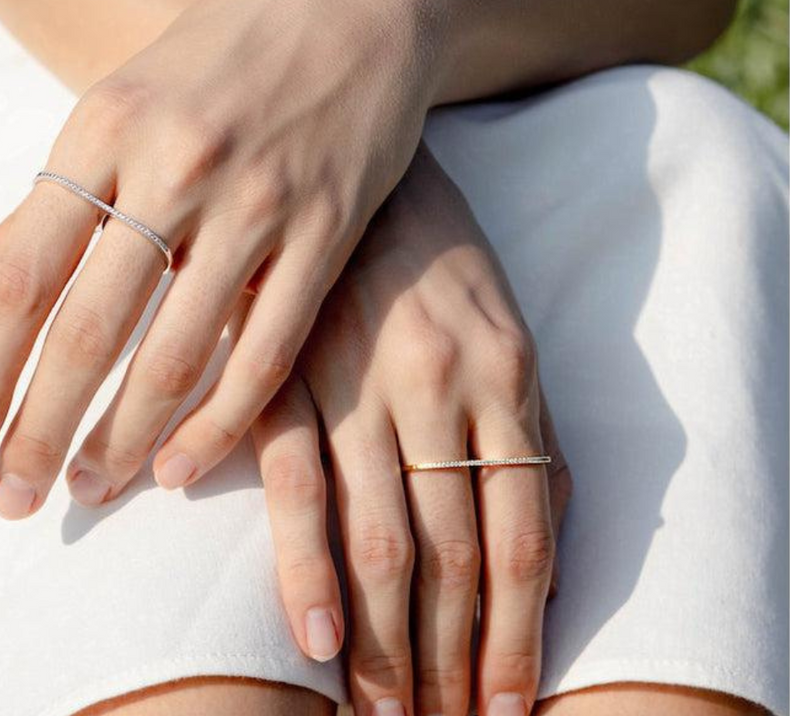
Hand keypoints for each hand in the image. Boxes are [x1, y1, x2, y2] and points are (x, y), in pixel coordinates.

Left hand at [0, 0, 448, 517]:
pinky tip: (184, 462)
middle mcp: (175, 163)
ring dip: (126, 434)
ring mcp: (258, 196)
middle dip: (40, 426)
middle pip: (91, 325)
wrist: (353, 0)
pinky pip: (269, 342)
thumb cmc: (226, 57)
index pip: (22, 273)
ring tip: (89, 489)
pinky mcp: (329, 226)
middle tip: (12, 500)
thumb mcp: (119, 106)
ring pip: (179, 347)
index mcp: (105, 125)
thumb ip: (40, 213)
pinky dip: (224, 415)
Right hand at [252, 145, 572, 714]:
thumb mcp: (507, 330)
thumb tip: (537, 542)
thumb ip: (526, 430)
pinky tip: (316, 638)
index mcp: (508, 378)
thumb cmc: (438, 256)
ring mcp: (364, 378)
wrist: (363, 167)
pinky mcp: (291, 367)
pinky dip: (308, 566)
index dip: (518, 640)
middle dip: (453, 663)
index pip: (524, 541)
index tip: (505, 709)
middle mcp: (443, 387)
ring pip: (386, 539)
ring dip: (388, 643)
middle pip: (459, 557)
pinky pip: (300, 480)